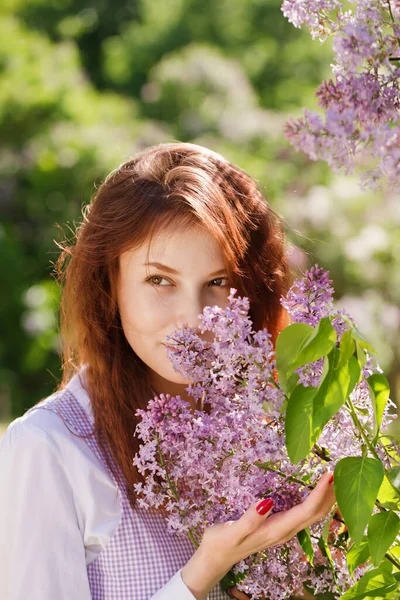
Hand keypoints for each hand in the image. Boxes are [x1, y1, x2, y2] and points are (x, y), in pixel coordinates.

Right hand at [181, 472, 334, 599]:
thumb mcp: (232, 531)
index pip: (306, 510)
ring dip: (326, 499)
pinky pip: (305, 515)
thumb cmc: (221, 542)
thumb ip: (249, 519)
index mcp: (277, 530)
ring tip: (335, 480)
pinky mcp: (280, 528)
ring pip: (313, 516)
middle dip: (330, 494)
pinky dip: (316, 502)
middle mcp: (285, 532)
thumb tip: (267, 502)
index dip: (320, 493)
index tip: (329, 474)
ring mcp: (284, 531)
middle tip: (340, 471)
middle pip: (316, 514)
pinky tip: (317, 494)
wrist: (216, 558)